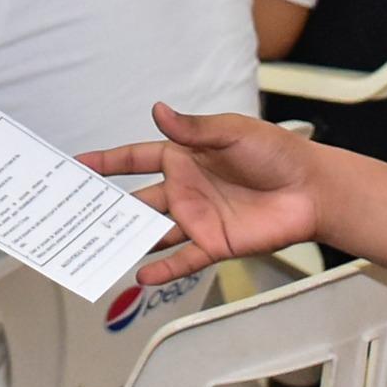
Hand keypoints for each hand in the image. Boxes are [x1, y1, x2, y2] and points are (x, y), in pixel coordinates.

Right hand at [79, 106, 322, 282]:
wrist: (311, 189)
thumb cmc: (276, 153)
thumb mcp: (233, 132)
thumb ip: (193, 129)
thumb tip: (158, 109)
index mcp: (184, 157)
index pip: (136, 158)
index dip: (107, 162)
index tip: (77, 165)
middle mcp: (184, 189)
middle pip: (136, 200)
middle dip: (106, 207)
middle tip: (75, 214)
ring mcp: (196, 218)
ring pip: (152, 232)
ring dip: (128, 240)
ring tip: (97, 249)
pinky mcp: (213, 243)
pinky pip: (181, 259)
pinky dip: (162, 269)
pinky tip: (141, 276)